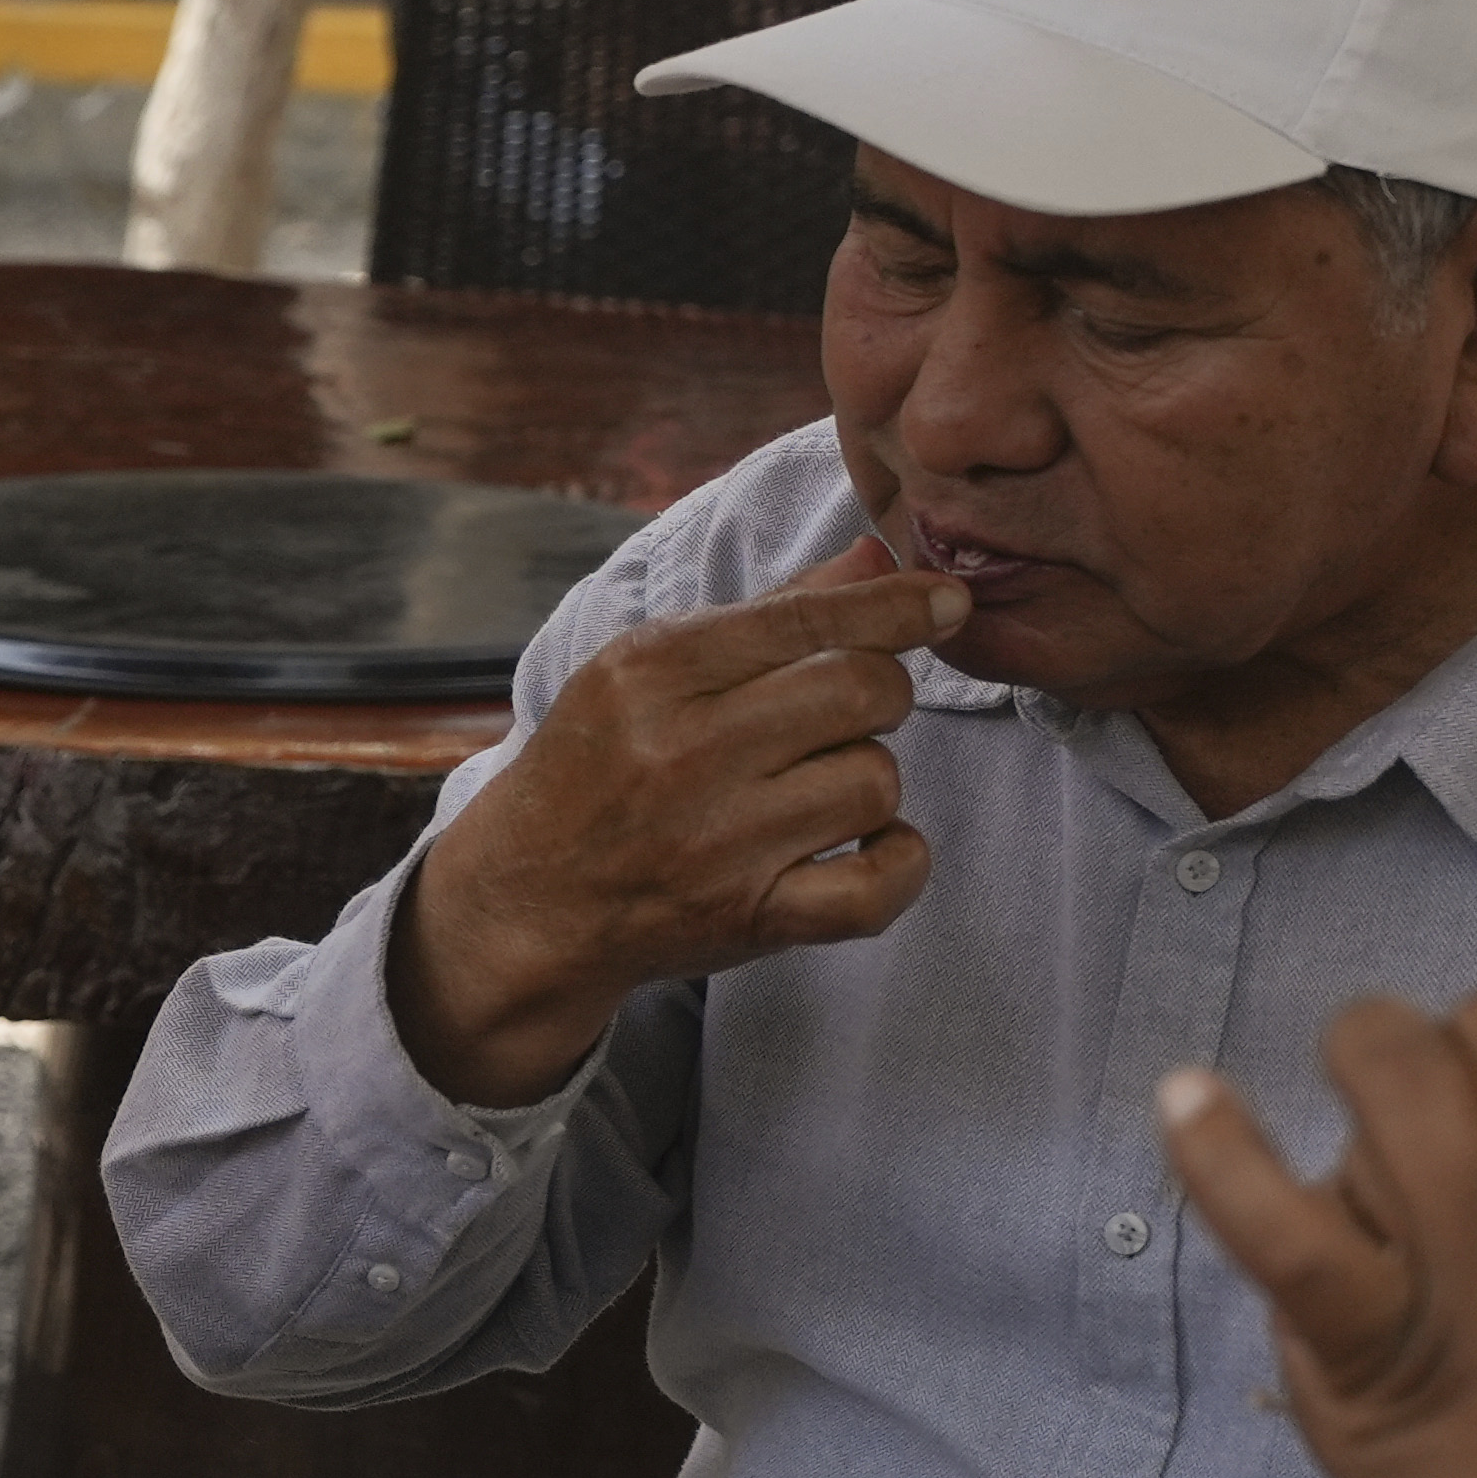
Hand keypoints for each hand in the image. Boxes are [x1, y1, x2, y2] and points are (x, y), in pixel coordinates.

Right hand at [391, 539, 964, 1103]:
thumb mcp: (650, 668)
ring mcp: (717, 843)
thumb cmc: (599, 765)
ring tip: (815, 788)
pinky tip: (871, 847)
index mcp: (653, 670)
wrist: (528, 898)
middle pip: (862, 691)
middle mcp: (683, 753)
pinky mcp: (749, 918)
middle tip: (839, 715)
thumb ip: (770, 611)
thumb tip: (881, 558)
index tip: (948, 602)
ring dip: (866, 780)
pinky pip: (879, 887)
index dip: (899, 606)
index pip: (809, 618)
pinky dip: (899, 863)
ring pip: (876, 781)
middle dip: (876, 693)